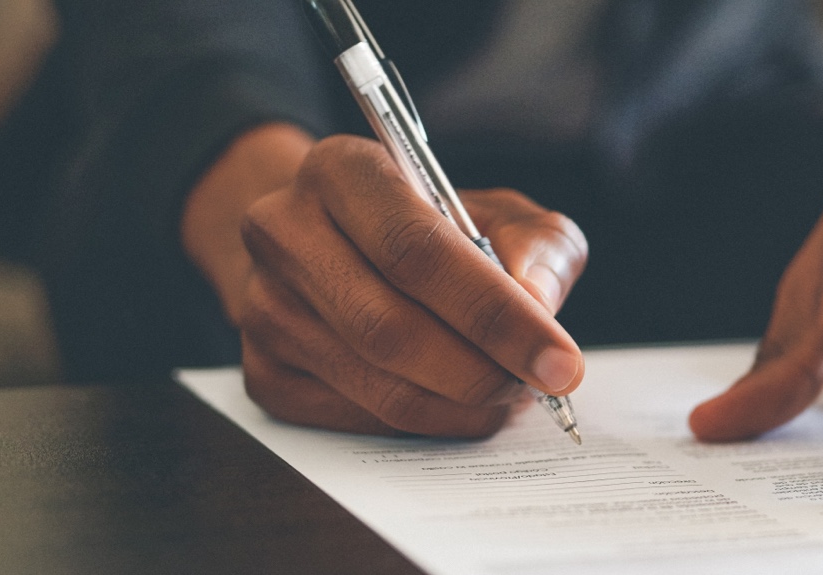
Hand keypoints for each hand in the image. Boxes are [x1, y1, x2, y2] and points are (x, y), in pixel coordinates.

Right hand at [182, 125, 587, 436]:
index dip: (495, 313)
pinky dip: (427, 423)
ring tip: (510, 392)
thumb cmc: (433, 227)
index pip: (416, 249)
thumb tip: (537, 304)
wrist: (339, 242)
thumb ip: (537, 245)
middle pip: (390, 327)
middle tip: (540, 386)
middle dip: (483, 371)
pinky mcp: (262, 371)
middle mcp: (284, 231)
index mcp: (342, 170)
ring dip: (461, 405)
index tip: (560, 359)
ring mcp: (263, 306)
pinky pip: (356, 420)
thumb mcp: (499, 211)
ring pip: (376, 385)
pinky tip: (460, 403)